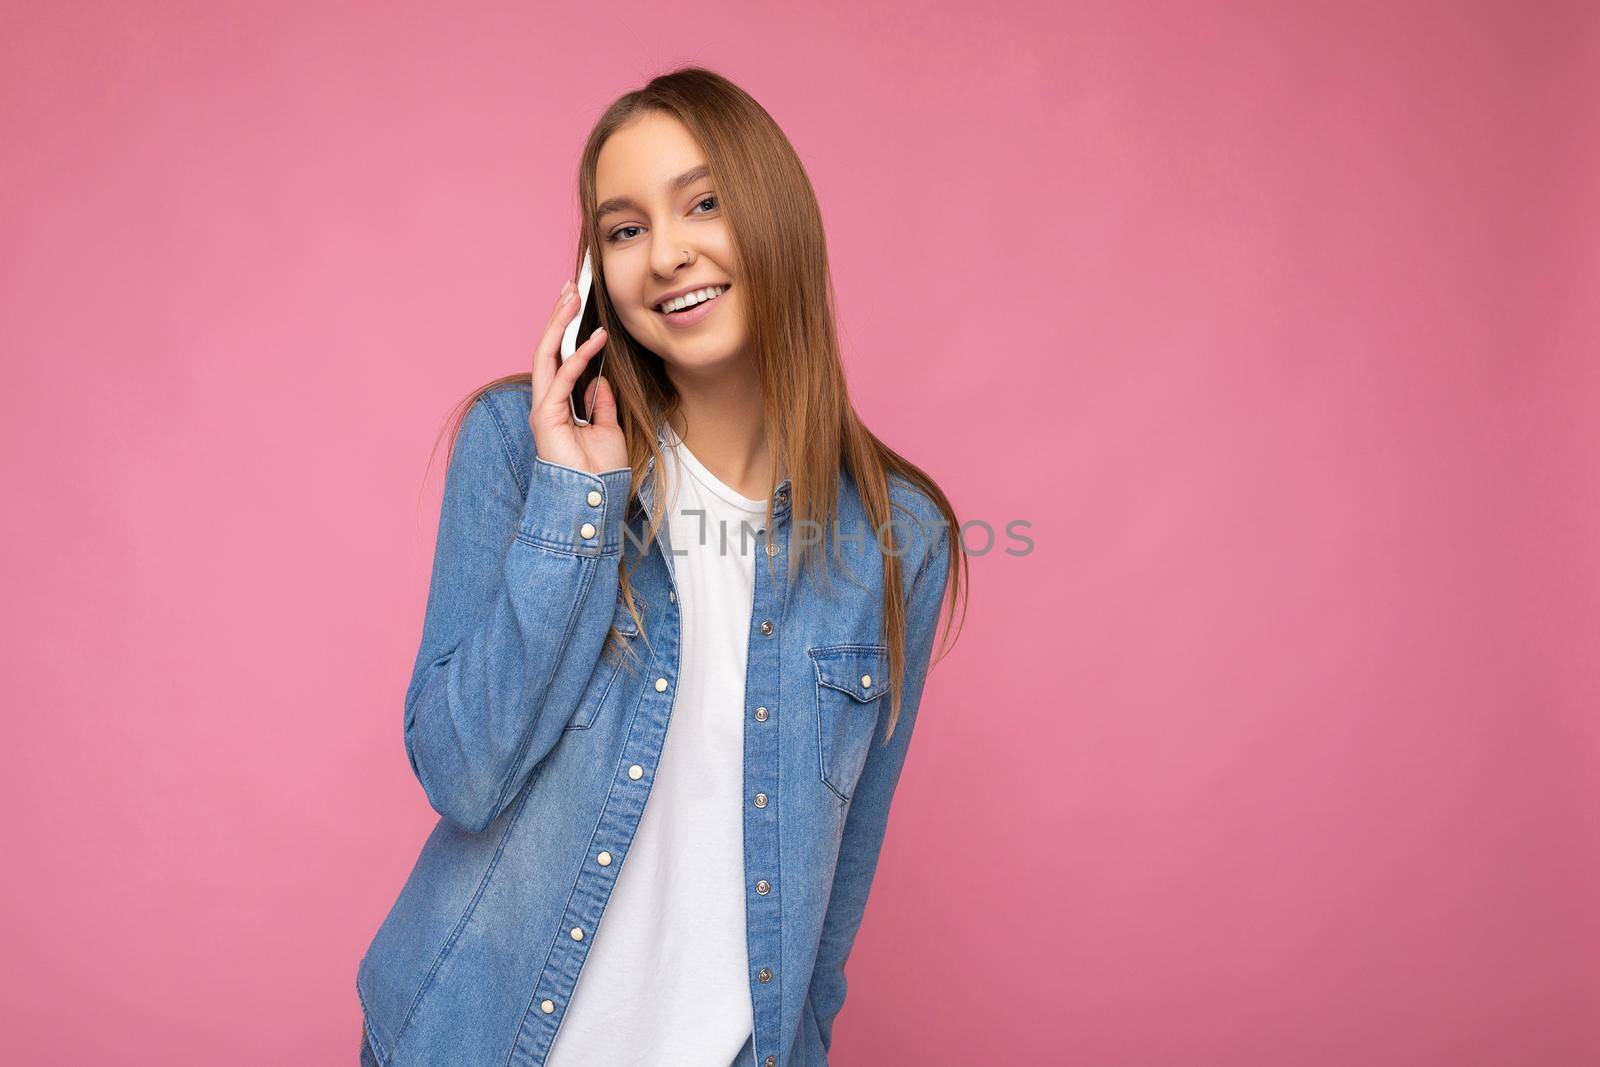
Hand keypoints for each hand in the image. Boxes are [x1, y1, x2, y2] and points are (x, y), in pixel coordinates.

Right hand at [529, 279, 626, 473]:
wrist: (592, 500)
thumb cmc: (599, 472)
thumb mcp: (608, 429)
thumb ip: (601, 404)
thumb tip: (600, 381)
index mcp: (560, 405)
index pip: (559, 359)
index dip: (567, 331)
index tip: (577, 306)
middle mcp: (547, 402)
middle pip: (547, 350)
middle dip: (557, 317)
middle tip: (569, 289)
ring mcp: (544, 408)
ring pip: (546, 356)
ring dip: (559, 325)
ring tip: (571, 298)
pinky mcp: (546, 416)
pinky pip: (562, 378)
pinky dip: (578, 357)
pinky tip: (593, 339)